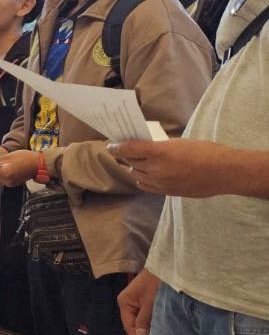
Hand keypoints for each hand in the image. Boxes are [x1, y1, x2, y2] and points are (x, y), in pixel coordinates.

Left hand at [109, 138, 224, 196]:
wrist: (224, 172)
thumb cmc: (205, 152)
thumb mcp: (179, 142)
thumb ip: (158, 146)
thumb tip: (144, 148)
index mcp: (158, 152)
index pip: (128, 149)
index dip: (116, 147)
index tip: (111, 145)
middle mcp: (155, 168)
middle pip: (130, 162)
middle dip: (126, 155)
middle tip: (125, 150)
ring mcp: (160, 182)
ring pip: (136, 174)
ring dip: (134, 167)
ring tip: (136, 161)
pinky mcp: (166, 192)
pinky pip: (145, 185)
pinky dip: (142, 179)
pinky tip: (145, 174)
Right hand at [118, 270, 160, 334]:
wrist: (166, 266)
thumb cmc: (157, 282)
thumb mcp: (151, 301)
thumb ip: (144, 318)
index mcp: (125, 302)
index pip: (129, 326)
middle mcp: (127, 302)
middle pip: (132, 324)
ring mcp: (134, 301)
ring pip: (138, 320)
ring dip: (145, 331)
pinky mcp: (143, 299)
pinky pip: (143, 315)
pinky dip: (149, 324)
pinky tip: (156, 330)